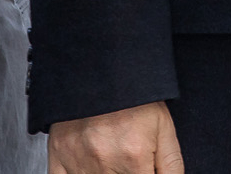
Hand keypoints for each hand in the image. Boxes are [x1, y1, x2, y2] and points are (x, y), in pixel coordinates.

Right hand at [49, 101, 180, 173]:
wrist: (102, 67)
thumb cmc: (134, 96)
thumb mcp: (164, 127)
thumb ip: (171, 166)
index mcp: (133, 157)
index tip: (141, 167)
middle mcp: (103, 162)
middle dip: (125, 171)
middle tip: (125, 155)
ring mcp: (77, 160)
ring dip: (103, 172)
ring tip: (111, 153)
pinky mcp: (58, 155)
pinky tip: (88, 164)